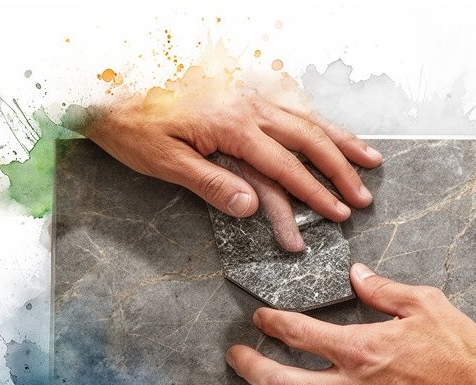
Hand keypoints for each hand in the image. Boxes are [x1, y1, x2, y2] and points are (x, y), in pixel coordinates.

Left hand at [70, 66, 382, 250]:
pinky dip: (316, 114)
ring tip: (370, 158)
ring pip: (307, 115)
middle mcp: (248, 104)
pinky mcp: (240, 84)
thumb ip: (210, 183)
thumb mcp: (162, 161)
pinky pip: (290, 97)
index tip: (342, 213)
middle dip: (341, 169)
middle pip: (308, 139)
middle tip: (364, 196)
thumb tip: (252, 208)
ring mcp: (247, 91)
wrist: (106, 79)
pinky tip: (328, 126)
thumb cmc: (130, 123)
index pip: (286, 167)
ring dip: (340, 138)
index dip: (317, 193)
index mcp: (232, 127)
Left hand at [226, 263, 475, 384]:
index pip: (297, 334)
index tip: (261, 319)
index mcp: (359, 349)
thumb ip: (384, 290)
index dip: (271, 323)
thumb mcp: (425, 304)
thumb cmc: (460, 351)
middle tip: (237, 357)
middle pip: (279, 383)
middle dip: (249, 368)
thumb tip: (357, 275)